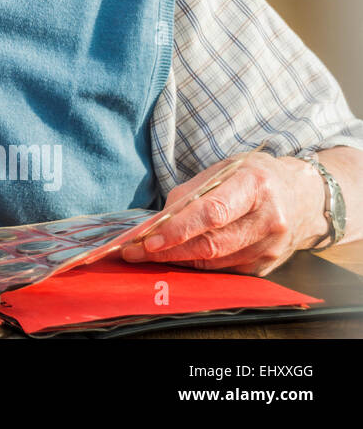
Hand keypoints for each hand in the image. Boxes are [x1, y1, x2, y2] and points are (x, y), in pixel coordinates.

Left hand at [120, 154, 327, 274]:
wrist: (302, 197)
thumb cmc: (254, 178)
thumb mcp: (224, 169)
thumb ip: (190, 193)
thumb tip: (157, 220)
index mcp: (255, 185)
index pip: (212, 213)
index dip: (178, 230)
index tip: (148, 240)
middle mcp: (269, 219)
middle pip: (211, 244)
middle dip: (168, 251)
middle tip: (135, 252)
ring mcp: (271, 247)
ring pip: (215, 261)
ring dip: (177, 260)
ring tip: (149, 254)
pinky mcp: (267, 266)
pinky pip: (223, 269)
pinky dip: (197, 265)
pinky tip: (178, 257)